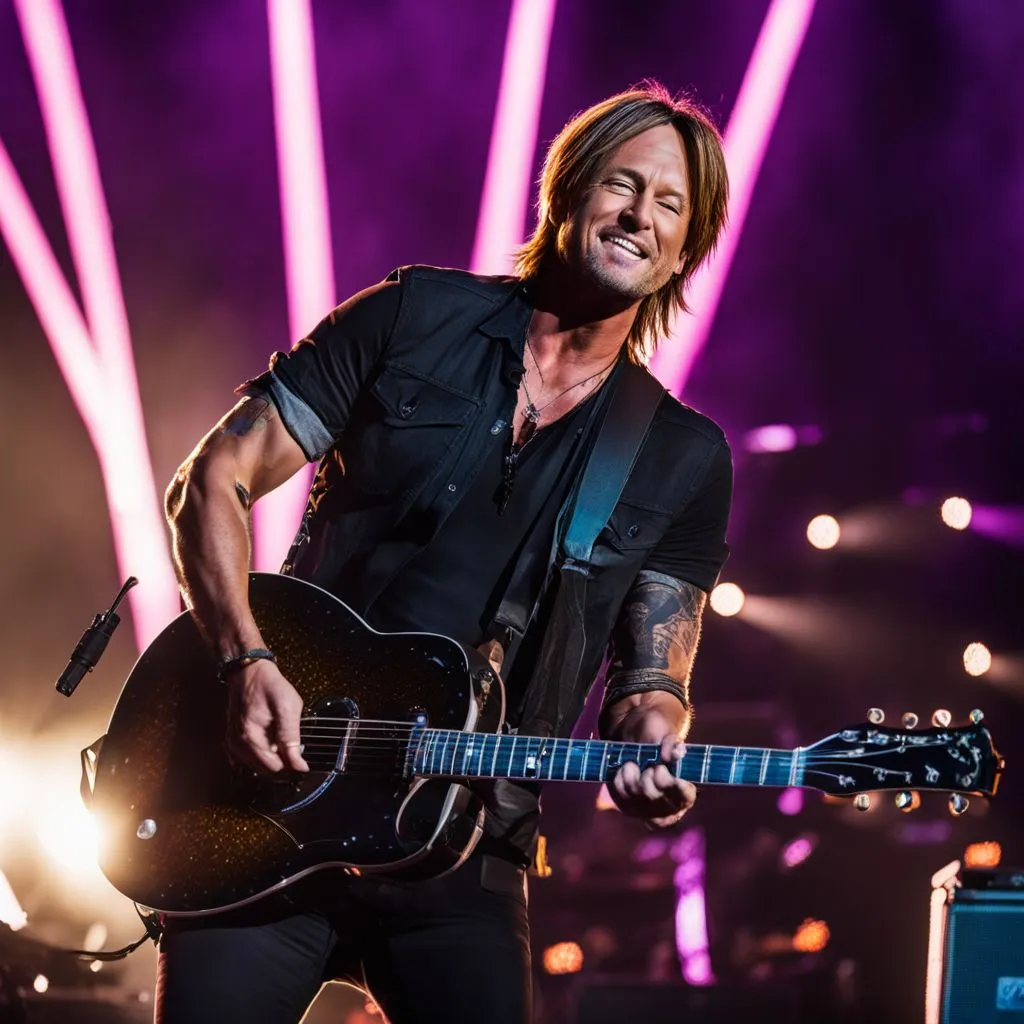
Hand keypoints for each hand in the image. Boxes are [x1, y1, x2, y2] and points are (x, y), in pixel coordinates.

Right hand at [225, 658, 308, 773]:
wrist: (248, 670)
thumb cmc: (267, 684)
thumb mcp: (288, 707)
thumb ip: (291, 737)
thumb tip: (298, 764)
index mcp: (249, 738)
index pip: (274, 769)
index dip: (292, 767)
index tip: (304, 762)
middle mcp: (238, 744)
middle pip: (265, 771)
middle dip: (284, 765)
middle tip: (297, 752)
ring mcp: (234, 743)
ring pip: (258, 766)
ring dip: (274, 760)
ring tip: (285, 744)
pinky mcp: (234, 739)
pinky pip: (250, 758)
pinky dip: (264, 756)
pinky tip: (273, 744)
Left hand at [607, 733, 695, 828]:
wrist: (633, 740)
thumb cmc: (655, 738)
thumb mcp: (664, 734)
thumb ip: (672, 744)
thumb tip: (677, 753)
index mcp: (687, 788)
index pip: (685, 796)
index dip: (672, 785)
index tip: (659, 768)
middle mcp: (671, 805)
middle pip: (657, 800)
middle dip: (648, 778)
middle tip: (646, 764)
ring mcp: (649, 810)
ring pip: (637, 800)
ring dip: (631, 778)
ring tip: (632, 763)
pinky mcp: (630, 809)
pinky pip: (621, 799)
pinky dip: (620, 782)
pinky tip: (623, 771)